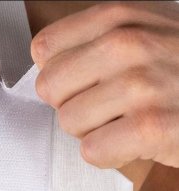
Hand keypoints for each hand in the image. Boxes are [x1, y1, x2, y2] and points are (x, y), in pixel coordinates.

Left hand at [31, 1, 178, 169]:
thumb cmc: (178, 72)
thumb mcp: (141, 35)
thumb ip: (92, 43)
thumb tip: (42, 64)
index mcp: (117, 19)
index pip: (44, 48)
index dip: (60, 74)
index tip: (84, 82)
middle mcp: (127, 44)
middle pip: (49, 88)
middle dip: (73, 103)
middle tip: (107, 107)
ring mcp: (139, 85)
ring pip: (69, 121)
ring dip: (93, 131)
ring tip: (126, 122)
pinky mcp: (149, 127)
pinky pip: (91, 151)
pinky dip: (109, 155)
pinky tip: (133, 143)